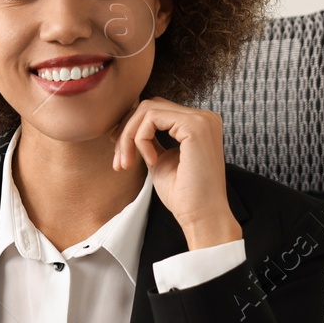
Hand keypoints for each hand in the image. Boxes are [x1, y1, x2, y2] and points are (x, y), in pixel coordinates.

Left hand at [112, 98, 240, 248]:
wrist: (202, 216)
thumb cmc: (183, 195)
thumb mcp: (161, 159)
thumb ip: (151, 139)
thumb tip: (129, 124)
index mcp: (198, 124)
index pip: (157, 111)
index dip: (132, 129)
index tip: (121, 156)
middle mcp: (204, 117)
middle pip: (150, 106)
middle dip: (126, 131)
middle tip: (119, 162)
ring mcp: (201, 119)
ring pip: (147, 110)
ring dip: (128, 137)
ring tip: (127, 163)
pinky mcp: (195, 126)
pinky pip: (151, 119)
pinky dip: (140, 140)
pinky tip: (150, 161)